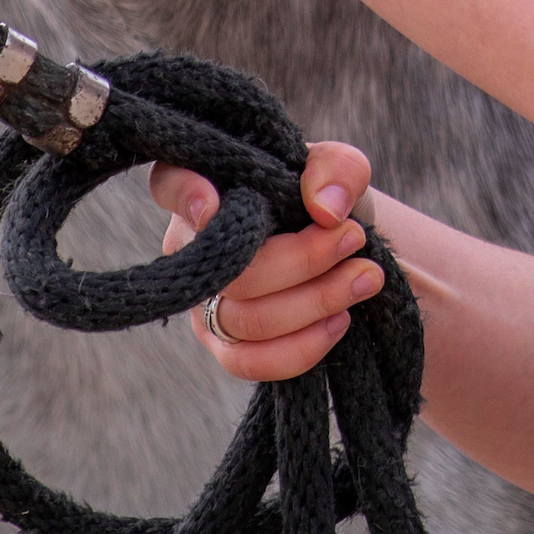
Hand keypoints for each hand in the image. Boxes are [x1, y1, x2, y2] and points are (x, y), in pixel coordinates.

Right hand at [157, 140, 383, 383]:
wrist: (344, 251)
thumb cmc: (328, 199)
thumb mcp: (341, 171)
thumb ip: (336, 171)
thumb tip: (326, 210)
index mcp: (208, 189)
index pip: (169, 184)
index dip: (183, 196)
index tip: (214, 204)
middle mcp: (193, 248)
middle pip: (232, 269)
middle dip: (303, 259)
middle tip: (355, 238)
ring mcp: (204, 302)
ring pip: (246, 319)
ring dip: (316, 301)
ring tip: (365, 278)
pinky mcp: (226, 348)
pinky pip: (252, 362)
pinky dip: (303, 346)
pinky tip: (340, 320)